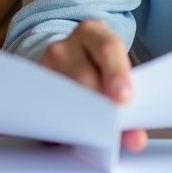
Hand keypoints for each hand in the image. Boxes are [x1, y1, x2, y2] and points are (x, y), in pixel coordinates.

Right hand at [40, 20, 147, 151]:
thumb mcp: (117, 72)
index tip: (124, 99)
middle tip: (111, 128)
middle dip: (99, 107)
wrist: (71, 59)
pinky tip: (73, 135)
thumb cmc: (99, 68)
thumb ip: (130, 100)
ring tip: (95, 136)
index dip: (117, 73)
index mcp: (93, 33)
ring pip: (63, 96)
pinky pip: (48, 109)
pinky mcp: (35, 86)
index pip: (107, 49)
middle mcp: (66, 45)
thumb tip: (136, 138)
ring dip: (80, 120)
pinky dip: (62, 127)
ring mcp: (46, 65)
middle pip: (83, 77)